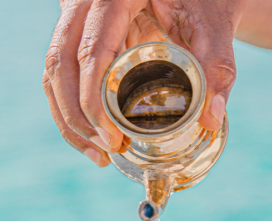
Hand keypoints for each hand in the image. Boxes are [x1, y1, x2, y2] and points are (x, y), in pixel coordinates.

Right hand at [43, 0, 245, 166]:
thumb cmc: (205, 1)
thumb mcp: (213, 27)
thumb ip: (217, 66)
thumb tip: (210, 119)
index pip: (90, 52)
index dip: (93, 102)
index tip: (113, 138)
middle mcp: (86, 3)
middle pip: (60, 64)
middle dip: (77, 117)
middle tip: (106, 150)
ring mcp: (78, 18)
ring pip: (54, 71)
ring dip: (69, 119)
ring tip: (99, 154)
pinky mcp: (81, 36)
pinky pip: (63, 73)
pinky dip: (71, 109)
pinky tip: (91, 138)